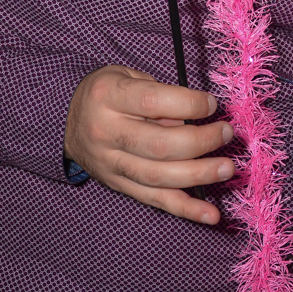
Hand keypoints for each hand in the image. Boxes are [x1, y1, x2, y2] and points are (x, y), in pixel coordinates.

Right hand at [64, 65, 233, 223]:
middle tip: (226, 133)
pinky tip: (212, 215)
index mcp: (108, 95)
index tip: (212, 104)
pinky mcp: (118, 186)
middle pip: (158, 145)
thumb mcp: (129, 76)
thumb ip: (160, 95)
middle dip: (201, 142)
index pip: (152, 102)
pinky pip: (155, 200)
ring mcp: (111, 164)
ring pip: (159, 177)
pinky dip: (186, 210)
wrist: (66, 121)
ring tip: (227, 168)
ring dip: (199, 175)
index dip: (188, 104)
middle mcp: (106, 132)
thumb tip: (195, 120)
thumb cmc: (109, 92)